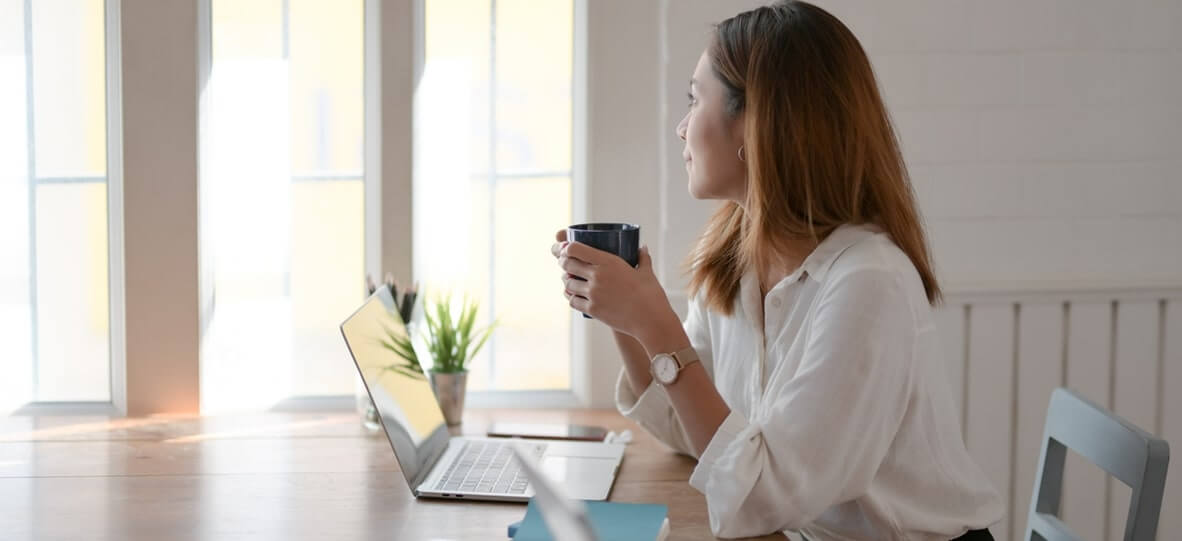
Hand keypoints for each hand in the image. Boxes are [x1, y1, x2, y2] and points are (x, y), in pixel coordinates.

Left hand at [550, 229, 678, 339]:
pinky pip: (573, 301)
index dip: (567, 248)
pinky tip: (575, 296)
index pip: (575, 249)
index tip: (567, 249)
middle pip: (568, 265)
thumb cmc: (651, 295)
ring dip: (568, 281)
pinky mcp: (592, 310)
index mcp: (608, 262)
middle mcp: (597, 276)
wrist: (651, 320)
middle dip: (565, 263)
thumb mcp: (646, 272)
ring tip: (572, 280)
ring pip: (568, 284)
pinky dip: (572, 297)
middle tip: (567, 264)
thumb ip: (643, 258)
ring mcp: (593, 294)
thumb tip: (643, 248)